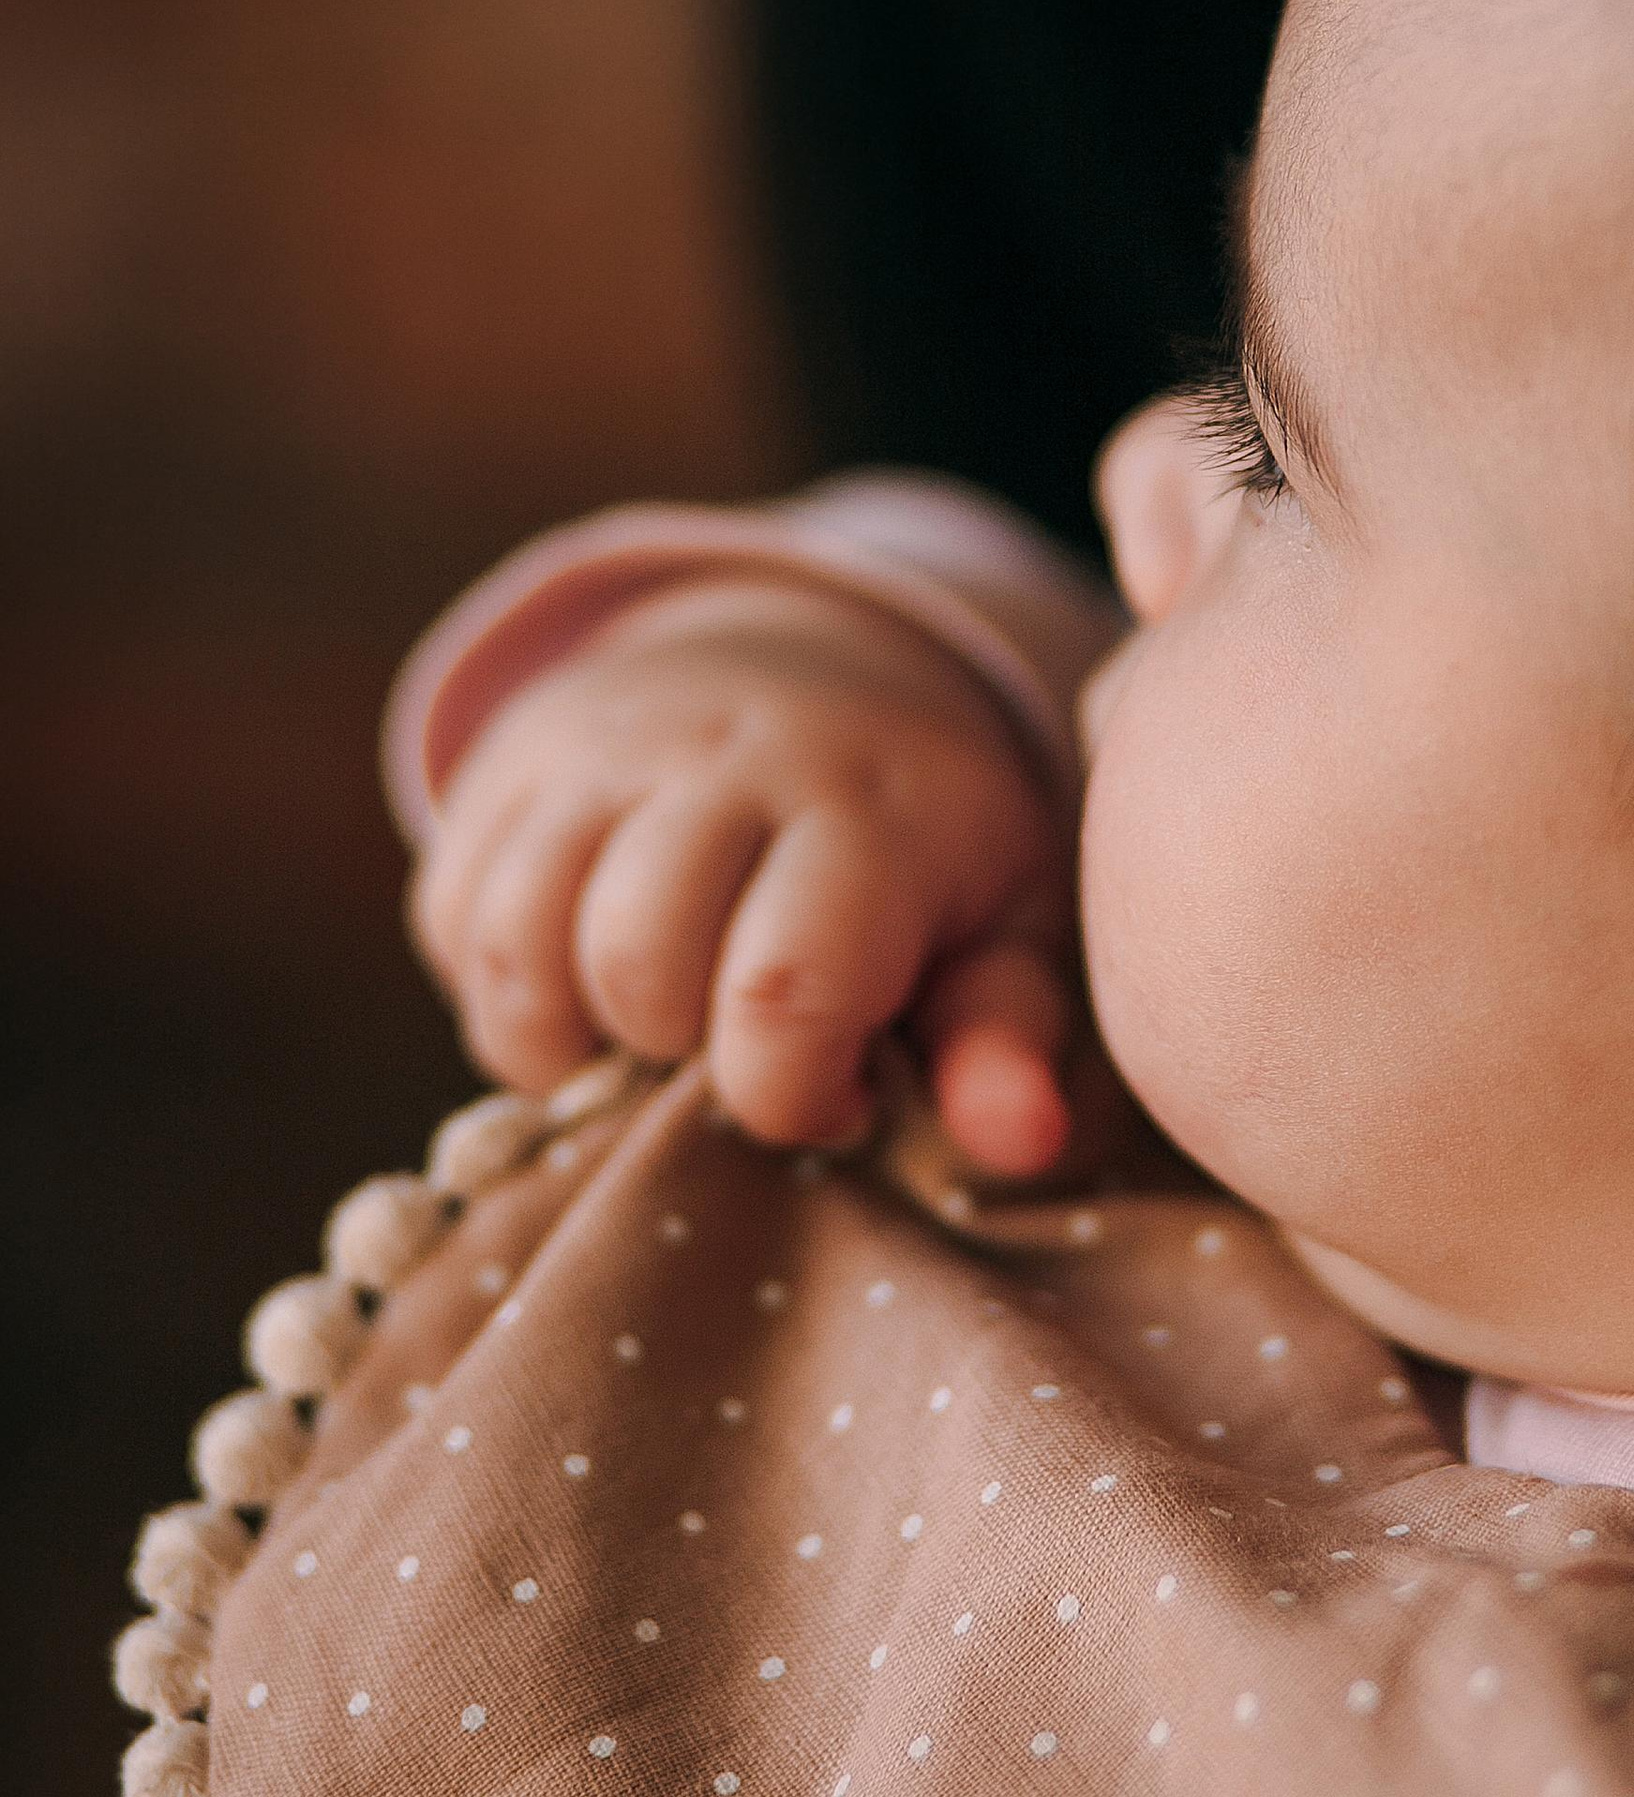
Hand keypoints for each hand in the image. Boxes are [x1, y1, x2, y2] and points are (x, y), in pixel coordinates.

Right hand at [408, 574, 1080, 1164]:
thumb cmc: (927, 843)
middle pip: (634, 963)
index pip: (781, 993)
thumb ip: (1010, 1033)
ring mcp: (600, 746)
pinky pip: (453, 913)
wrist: (819, 658)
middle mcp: (721, 757)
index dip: (789, 1096)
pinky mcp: (510, 758)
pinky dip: (503, 987)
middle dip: (676, 1055)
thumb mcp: (1011, 921)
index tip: (839, 1096)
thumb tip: (1017, 1137)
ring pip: (518, 941)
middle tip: (736, 1047)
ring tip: (652, 1031)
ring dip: (567, 1032)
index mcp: (865, 808)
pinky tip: (588, 983)